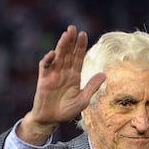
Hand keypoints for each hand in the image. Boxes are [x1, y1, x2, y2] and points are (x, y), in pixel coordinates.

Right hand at [17, 25, 105, 144]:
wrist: (51, 120)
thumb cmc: (66, 111)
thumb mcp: (83, 99)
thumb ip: (92, 87)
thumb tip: (104, 75)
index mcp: (74, 76)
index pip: (78, 58)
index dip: (80, 46)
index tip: (84, 34)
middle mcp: (64, 73)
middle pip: (68, 54)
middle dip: (70, 41)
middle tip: (73, 28)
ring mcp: (53, 75)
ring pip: (58, 57)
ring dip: (61, 46)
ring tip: (66, 34)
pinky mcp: (44, 80)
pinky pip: (45, 67)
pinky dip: (48, 60)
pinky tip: (53, 53)